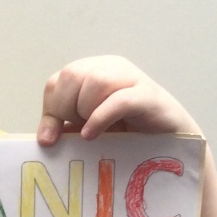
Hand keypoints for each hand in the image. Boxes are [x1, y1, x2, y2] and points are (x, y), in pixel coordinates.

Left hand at [37, 56, 199, 143]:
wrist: (172, 148)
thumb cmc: (130, 139)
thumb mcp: (91, 132)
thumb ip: (68, 128)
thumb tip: (45, 138)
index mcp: (94, 72)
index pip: (59, 80)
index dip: (51, 108)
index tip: (51, 138)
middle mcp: (113, 68)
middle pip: (73, 76)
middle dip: (67, 108)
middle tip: (79, 131)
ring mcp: (132, 79)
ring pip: (95, 82)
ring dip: (86, 111)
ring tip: (93, 133)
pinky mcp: (148, 96)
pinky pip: (118, 100)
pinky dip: (101, 117)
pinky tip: (92, 135)